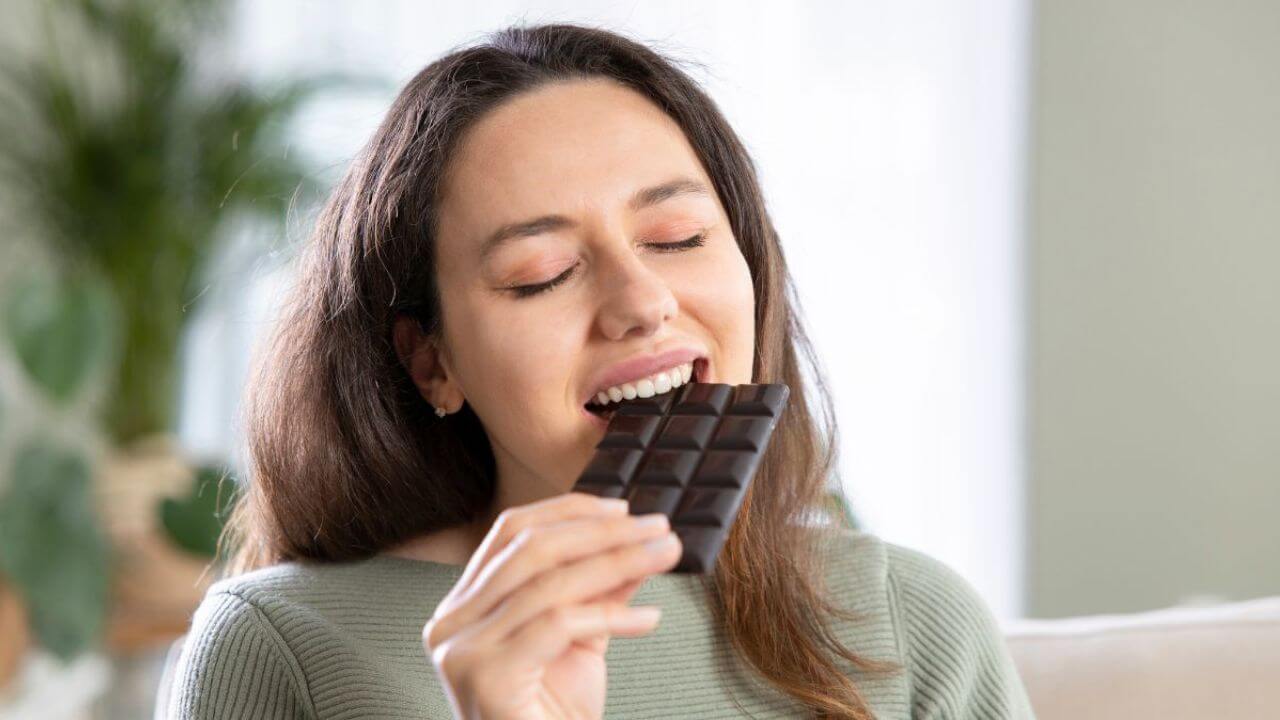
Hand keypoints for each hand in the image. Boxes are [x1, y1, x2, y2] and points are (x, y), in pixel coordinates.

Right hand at [422, 492, 682, 719]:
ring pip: (548, 583)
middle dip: (602, 533)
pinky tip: (649, 619)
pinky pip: (558, 625)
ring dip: (618, 563)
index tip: (625, 510)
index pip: (511, 533)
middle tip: (657, 529)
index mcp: (463, 605)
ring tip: (665, 557)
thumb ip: (600, 591)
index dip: (568, 512)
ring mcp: (461, 650)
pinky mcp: (485, 677)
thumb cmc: (551, 716)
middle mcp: (450, 622)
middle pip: (530, 550)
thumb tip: (639, 544)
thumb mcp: (581, 640)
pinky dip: (611, 616)